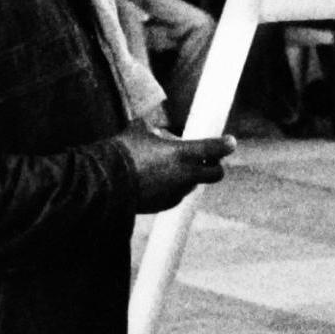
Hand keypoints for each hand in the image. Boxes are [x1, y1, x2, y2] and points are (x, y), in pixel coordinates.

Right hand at [117, 123, 234, 212]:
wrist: (105, 180)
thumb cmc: (122, 151)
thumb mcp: (141, 129)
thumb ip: (158, 130)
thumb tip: (161, 129)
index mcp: (183, 153)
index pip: (216, 149)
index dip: (226, 144)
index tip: (230, 142)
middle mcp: (186, 175)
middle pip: (216, 173)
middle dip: (215, 166)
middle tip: (207, 159)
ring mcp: (177, 191)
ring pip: (194, 183)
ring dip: (189, 175)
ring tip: (169, 166)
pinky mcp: (167, 204)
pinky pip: (178, 193)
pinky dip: (174, 186)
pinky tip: (157, 179)